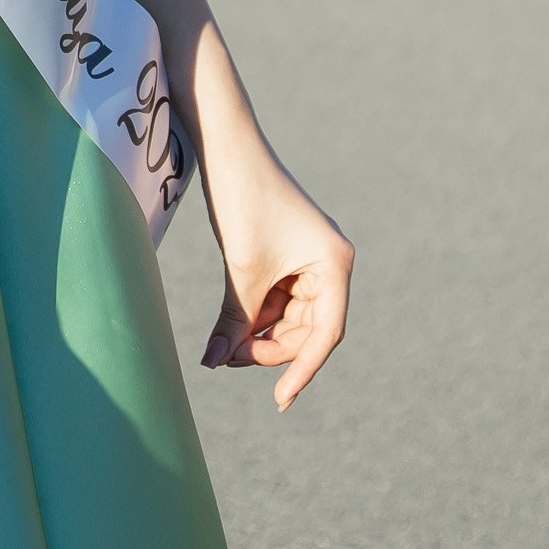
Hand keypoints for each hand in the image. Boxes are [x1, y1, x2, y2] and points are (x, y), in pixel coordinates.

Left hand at [170, 21, 352, 408]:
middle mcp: (329, 264)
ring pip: (287, 318)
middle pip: (305, 329)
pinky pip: (275, 300)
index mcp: (334, 265)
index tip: (280, 401)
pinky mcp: (286, 256)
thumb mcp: (240, 271)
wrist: (227, 147)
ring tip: (221, 346)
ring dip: (257, 335)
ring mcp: (308, 260)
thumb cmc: (242, 202)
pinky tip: (226, 329)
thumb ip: (234, 322)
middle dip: (267, 348)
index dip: (302, 370)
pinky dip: (252, 315)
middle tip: (225, 358)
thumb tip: (214, 363)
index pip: (325, 333)